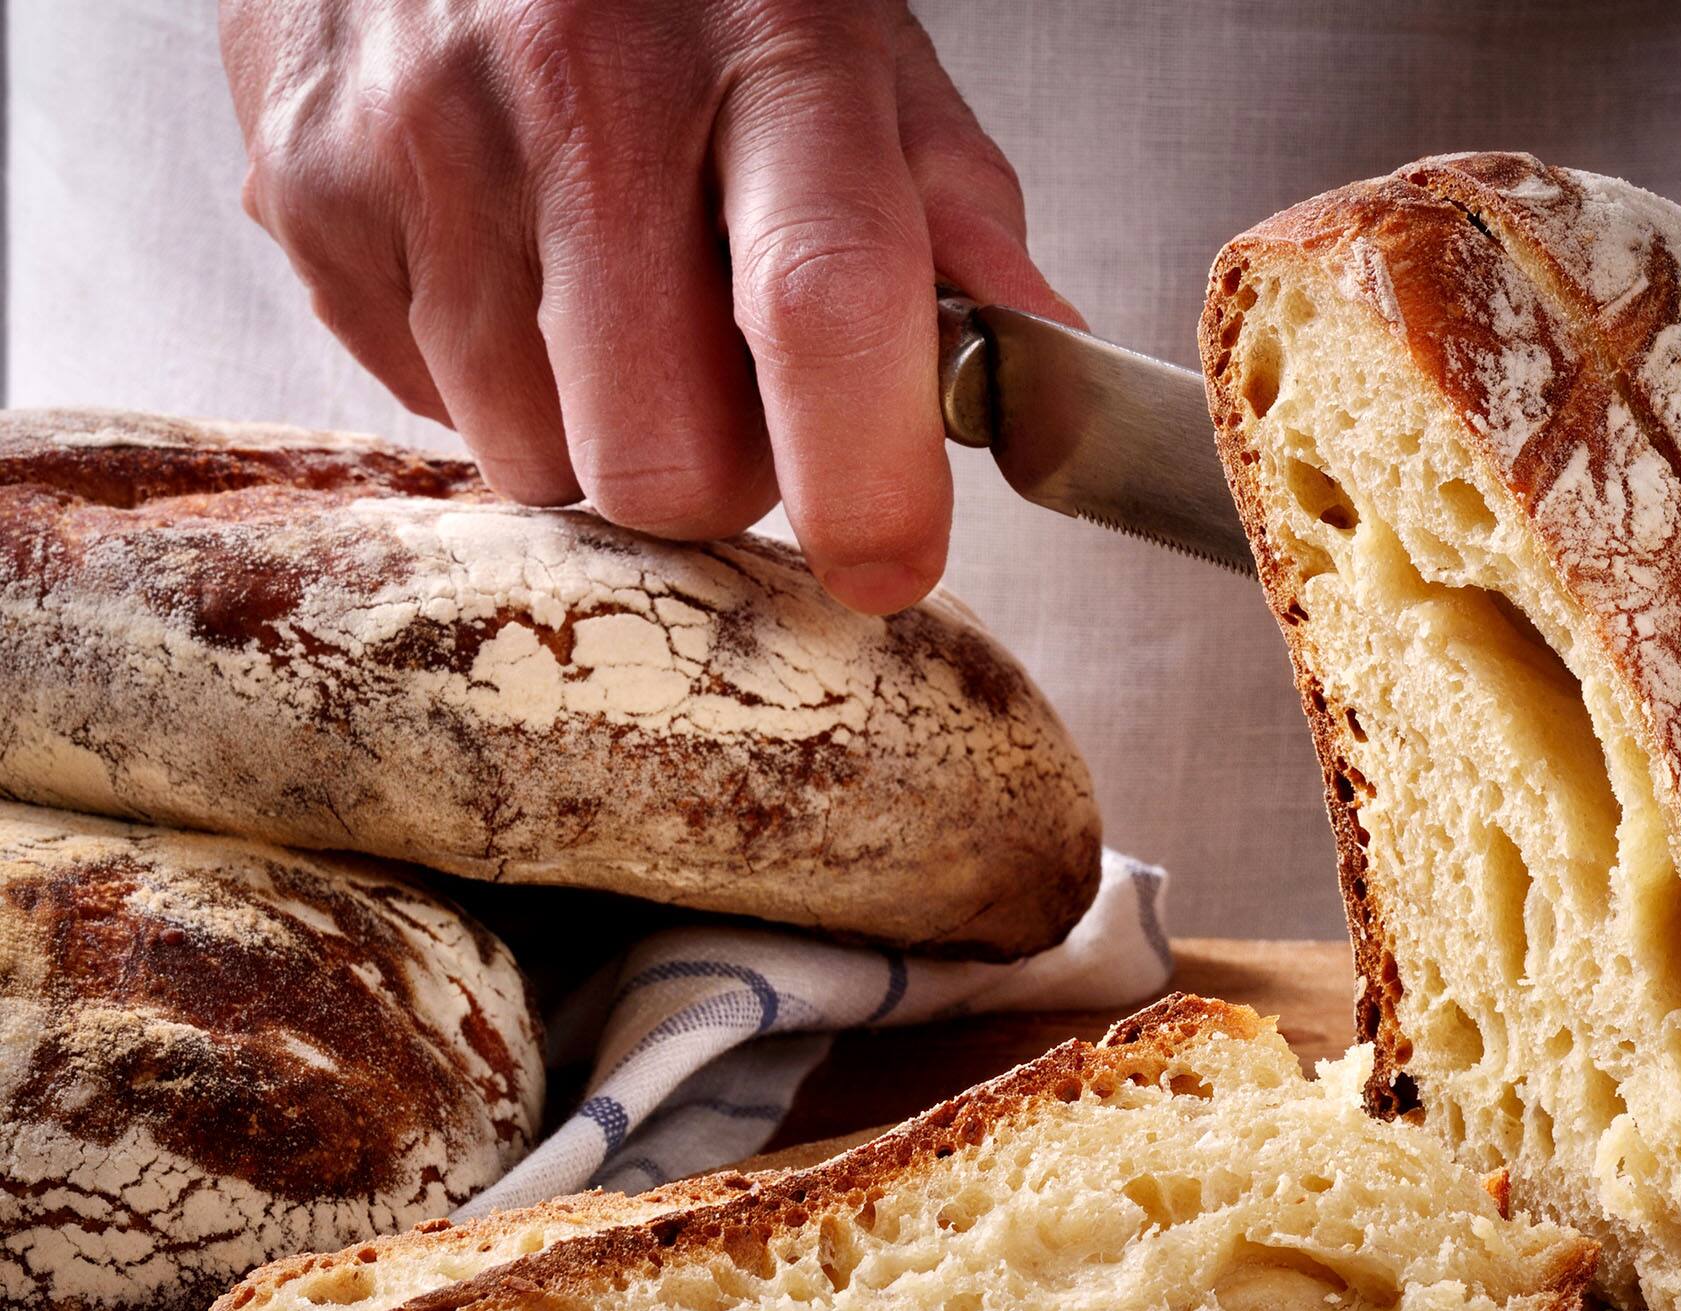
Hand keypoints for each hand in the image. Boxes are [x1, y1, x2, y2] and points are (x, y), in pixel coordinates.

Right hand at [219, 0, 1074, 611]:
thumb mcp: (859, 55)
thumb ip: (954, 216)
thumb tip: (1042, 366)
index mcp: (770, 54)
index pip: (824, 309)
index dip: (865, 484)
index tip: (889, 562)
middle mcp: (585, 90)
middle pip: (663, 459)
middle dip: (714, 478)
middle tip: (722, 391)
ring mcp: (429, 141)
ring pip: (541, 465)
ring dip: (593, 435)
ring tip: (606, 305)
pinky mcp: (314, 191)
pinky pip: (427, 409)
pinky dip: (485, 380)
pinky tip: (510, 267)